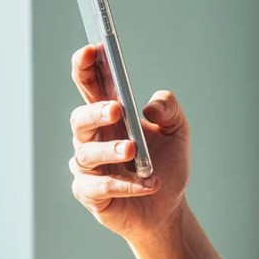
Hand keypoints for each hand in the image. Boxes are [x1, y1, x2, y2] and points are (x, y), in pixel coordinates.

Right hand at [69, 44, 190, 242]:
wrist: (168, 208)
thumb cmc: (166, 165)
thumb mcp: (178, 132)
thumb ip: (170, 110)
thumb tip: (150, 105)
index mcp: (110, 116)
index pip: (89, 84)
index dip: (85, 66)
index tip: (92, 50)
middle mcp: (93, 139)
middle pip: (80, 119)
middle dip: (95, 112)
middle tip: (116, 109)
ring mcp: (89, 168)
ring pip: (86, 154)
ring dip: (110, 150)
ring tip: (134, 150)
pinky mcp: (91, 195)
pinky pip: (99, 188)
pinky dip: (124, 185)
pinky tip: (147, 184)